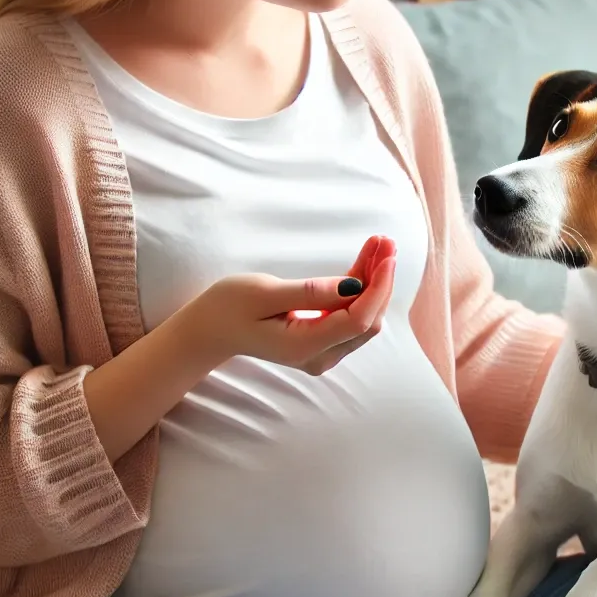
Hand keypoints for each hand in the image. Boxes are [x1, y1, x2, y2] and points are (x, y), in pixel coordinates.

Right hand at [194, 235, 396, 374]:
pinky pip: (350, 314)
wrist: (209, 330)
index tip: (386, 255)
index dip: (378, 288)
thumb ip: (310, 292)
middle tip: (384, 241)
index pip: (358, 320)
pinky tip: (366, 260)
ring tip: (378, 244)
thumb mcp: (264, 293)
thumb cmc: (228, 308)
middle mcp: (320, 355)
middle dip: (380, 280)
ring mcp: (323, 351)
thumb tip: (354, 287)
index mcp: (305, 346)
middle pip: (366, 319)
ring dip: (373, 281)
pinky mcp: (323, 341)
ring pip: (362, 316)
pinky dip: (360, 288)